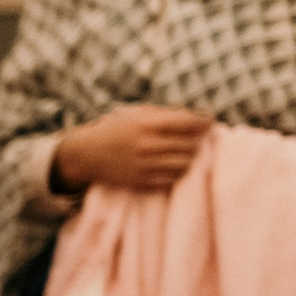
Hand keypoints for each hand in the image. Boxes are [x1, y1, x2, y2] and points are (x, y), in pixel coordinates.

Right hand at [52, 106, 211, 193]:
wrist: (85, 154)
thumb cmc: (114, 129)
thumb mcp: (136, 114)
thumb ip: (165, 115)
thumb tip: (199, 117)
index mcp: (146, 124)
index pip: (187, 122)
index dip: (204, 122)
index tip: (210, 121)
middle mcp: (147, 145)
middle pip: (190, 144)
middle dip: (197, 140)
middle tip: (197, 137)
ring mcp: (144, 165)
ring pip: (184, 163)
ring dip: (188, 157)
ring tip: (185, 151)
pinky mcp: (141, 181)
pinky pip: (171, 178)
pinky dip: (176, 171)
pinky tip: (171, 164)